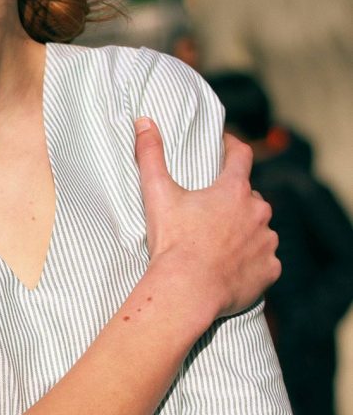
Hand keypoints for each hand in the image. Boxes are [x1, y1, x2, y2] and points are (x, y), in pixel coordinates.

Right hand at [134, 118, 279, 317]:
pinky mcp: (270, 270)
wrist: (187, 293)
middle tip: (214, 214)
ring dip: (248, 234)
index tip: (227, 146)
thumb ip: (150, 155)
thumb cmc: (173, 244)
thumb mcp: (158, 195)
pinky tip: (234, 271)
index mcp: (234, 190)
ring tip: (223, 247)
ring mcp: (267, 243)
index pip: (241, 156)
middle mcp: (258, 213)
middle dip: (237, 203)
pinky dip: (254, 264)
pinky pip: (266, 263)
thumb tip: (143, 122)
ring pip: (261, 231)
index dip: (233, 147)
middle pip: (252, 199)